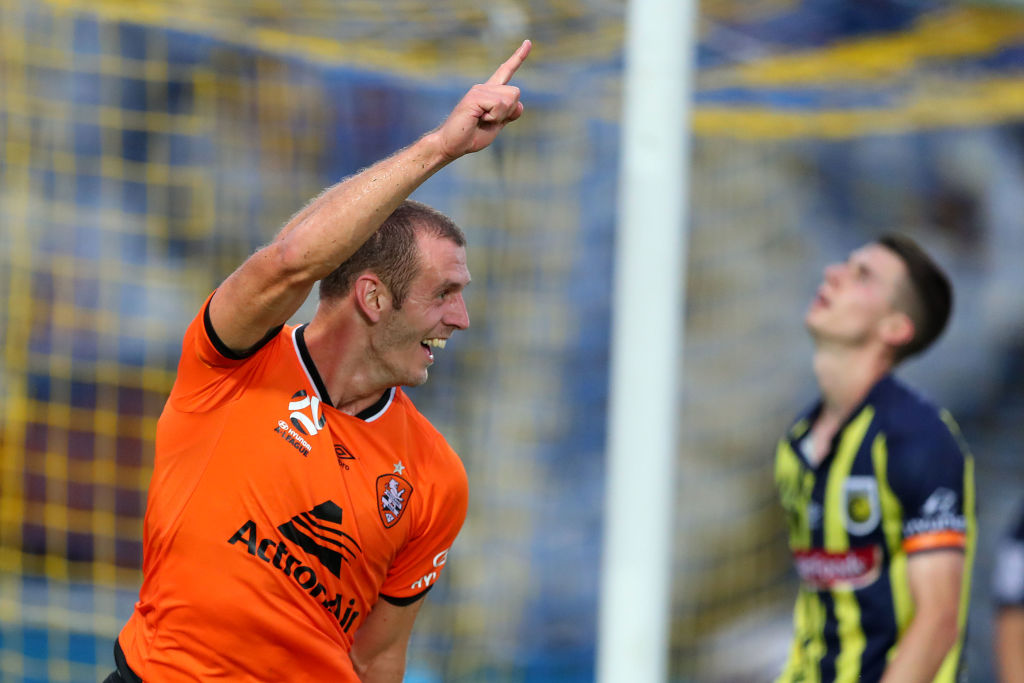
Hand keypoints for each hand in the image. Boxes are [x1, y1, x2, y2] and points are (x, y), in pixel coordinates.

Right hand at [435, 40, 530, 159]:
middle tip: (489, 120)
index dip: (518, 57)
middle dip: (508, 112)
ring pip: (509, 99)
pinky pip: (499, 105)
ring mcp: (479, 90)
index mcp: (490, 93)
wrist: (453, 144)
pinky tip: (479, 118)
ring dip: (500, 115)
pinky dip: (493, 117)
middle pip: (515, 93)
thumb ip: (508, 115)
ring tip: (482, 119)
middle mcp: (485, 87)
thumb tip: (519, 104)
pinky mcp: (475, 96)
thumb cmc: (472, 136)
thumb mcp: (496, 125)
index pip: (506, 71)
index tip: (528, 42)